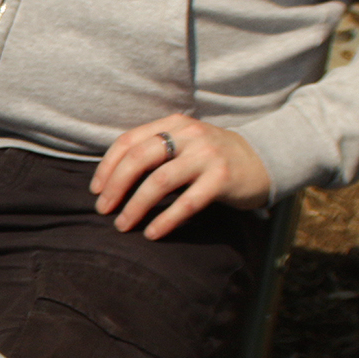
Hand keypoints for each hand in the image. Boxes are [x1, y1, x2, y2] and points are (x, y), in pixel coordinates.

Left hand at [91, 116, 269, 238]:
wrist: (263, 160)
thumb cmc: (212, 158)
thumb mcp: (184, 143)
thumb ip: (155, 151)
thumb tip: (111, 178)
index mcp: (173, 124)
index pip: (129, 141)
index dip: (107, 167)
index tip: (95, 190)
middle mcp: (189, 134)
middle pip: (139, 158)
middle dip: (115, 186)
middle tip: (103, 210)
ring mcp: (207, 155)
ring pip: (160, 181)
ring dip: (136, 206)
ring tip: (123, 225)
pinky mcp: (222, 178)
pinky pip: (187, 202)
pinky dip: (166, 220)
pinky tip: (152, 233)